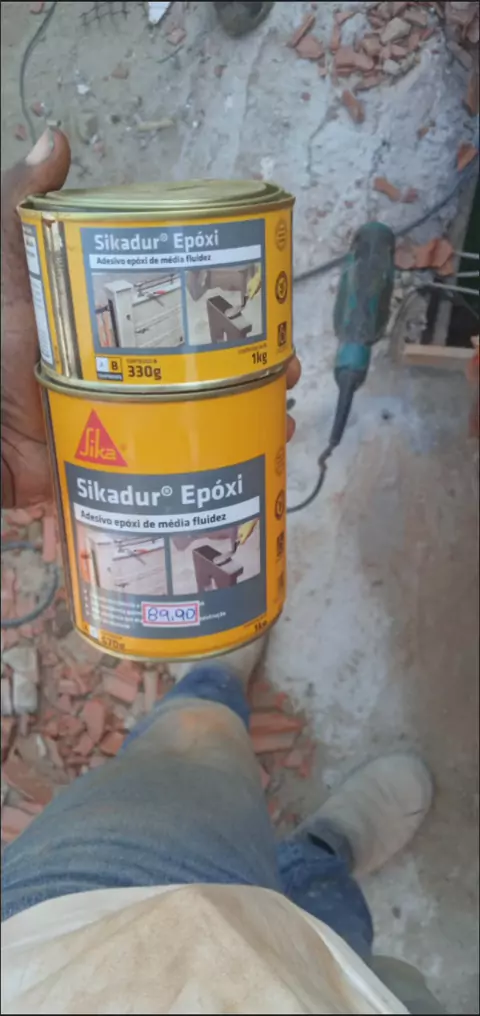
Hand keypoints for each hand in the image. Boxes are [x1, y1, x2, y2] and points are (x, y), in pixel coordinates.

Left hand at [1, 127, 299, 507]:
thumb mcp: (13, 276)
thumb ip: (22, 213)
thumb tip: (55, 140)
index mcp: (118, 325)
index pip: (189, 310)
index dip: (232, 308)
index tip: (266, 306)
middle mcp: (137, 370)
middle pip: (213, 365)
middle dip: (258, 365)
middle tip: (284, 369)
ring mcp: (141, 418)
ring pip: (214, 412)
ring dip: (256, 408)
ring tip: (280, 411)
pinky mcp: (138, 459)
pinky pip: (193, 459)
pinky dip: (233, 452)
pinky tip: (263, 446)